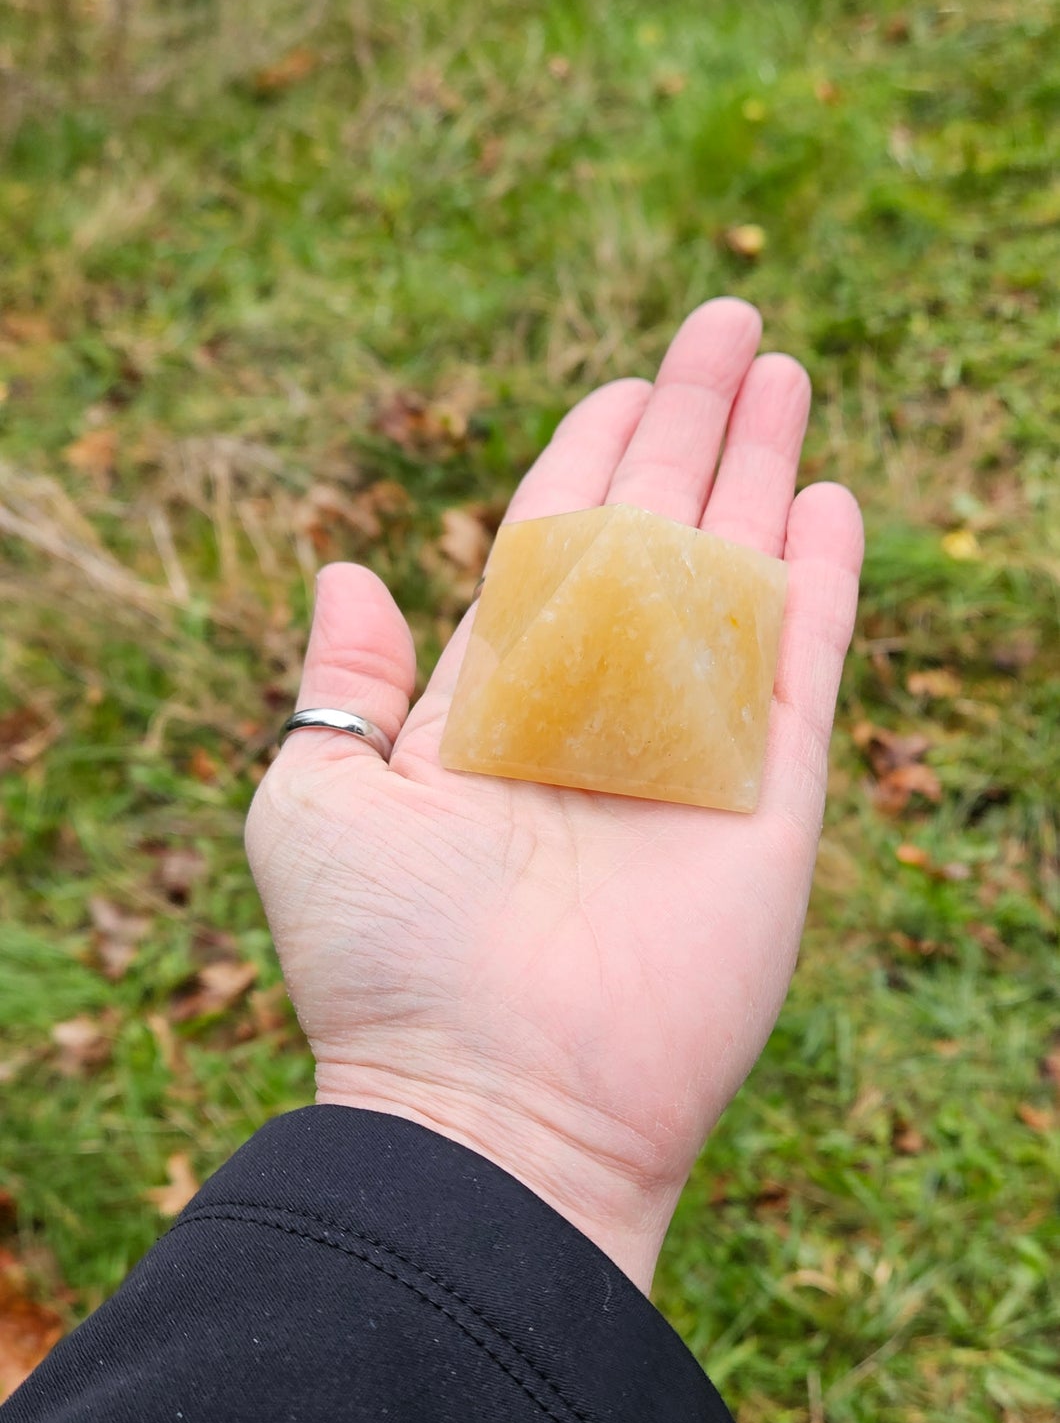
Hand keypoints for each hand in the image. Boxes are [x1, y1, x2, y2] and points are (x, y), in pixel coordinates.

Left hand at [246, 301, 862, 1292]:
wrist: (495, 1102)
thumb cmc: (384, 964)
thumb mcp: (314, 802)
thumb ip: (339, 682)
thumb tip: (345, 566)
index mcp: (491, 703)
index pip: (552, 545)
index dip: (587, 458)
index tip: (621, 383)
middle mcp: (596, 713)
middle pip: (657, 532)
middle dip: (691, 425)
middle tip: (730, 320)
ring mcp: (688, 751)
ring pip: (737, 572)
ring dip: (760, 469)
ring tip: (783, 369)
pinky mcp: (769, 799)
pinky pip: (802, 663)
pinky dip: (819, 579)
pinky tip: (826, 497)